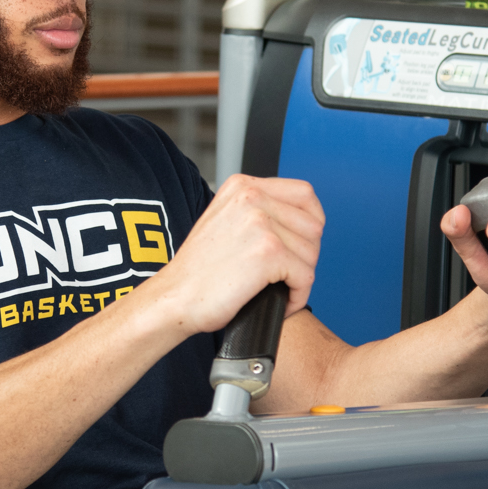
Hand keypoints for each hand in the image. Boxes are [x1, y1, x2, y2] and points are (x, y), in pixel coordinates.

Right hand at [142, 174, 324, 336]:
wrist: (174, 297)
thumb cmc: (198, 271)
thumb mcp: (224, 221)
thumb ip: (257, 212)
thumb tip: (298, 223)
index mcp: (242, 186)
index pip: (304, 194)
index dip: (311, 224)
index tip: (302, 245)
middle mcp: (252, 197)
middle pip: (313, 225)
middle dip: (305, 256)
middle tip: (284, 275)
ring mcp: (261, 223)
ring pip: (311, 253)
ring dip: (300, 279)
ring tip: (278, 290)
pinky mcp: (268, 252)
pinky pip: (305, 277)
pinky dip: (298, 296)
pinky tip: (280, 302)